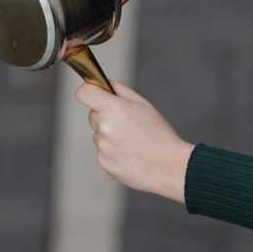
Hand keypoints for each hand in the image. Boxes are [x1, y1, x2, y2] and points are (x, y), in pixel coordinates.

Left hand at [75, 82, 193, 202]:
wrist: (169, 166)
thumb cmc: (159, 134)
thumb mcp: (143, 104)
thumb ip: (119, 91)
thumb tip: (104, 85)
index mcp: (112, 109)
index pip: (83, 93)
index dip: (89, 91)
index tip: (95, 94)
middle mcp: (104, 127)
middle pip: (93, 115)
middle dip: (105, 116)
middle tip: (127, 123)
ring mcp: (102, 147)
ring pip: (99, 135)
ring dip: (110, 136)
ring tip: (132, 142)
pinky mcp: (103, 163)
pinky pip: (103, 152)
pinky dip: (113, 152)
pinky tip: (130, 153)